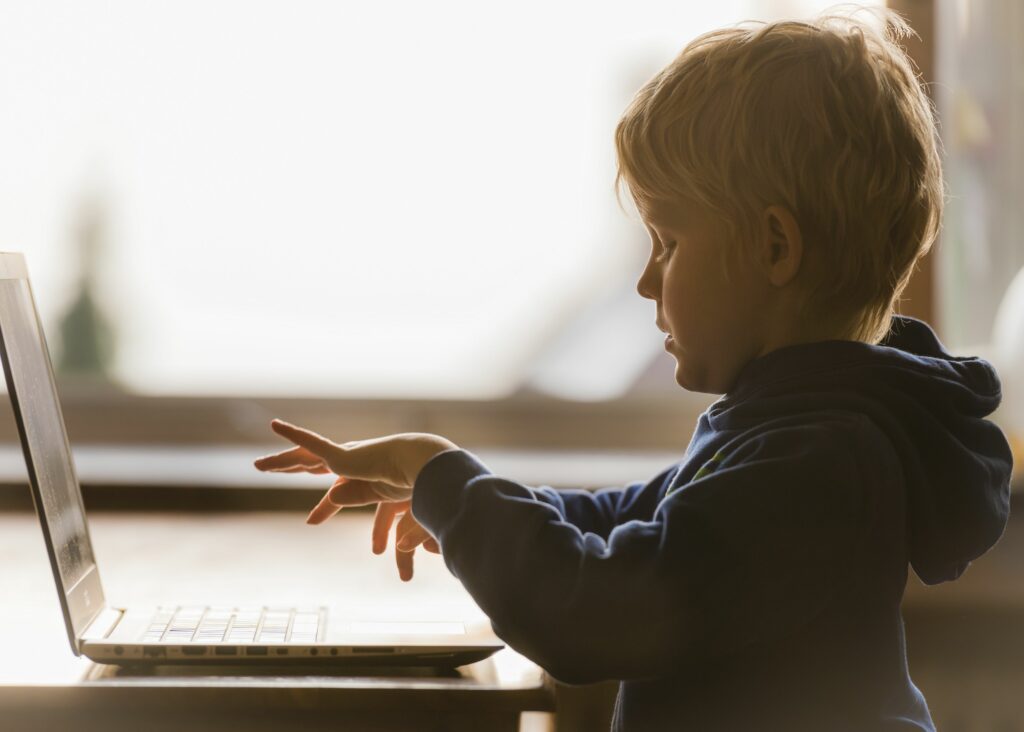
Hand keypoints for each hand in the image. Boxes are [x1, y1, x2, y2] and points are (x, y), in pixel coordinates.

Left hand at [253, 419, 457, 579]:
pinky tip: (276, 425)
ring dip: (283, 461)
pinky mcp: (343, 457)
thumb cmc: (419, 487)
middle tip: (268, 469)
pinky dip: (294, 434)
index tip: (311, 521)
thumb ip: (372, 515)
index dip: (324, 507)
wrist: (428, 468)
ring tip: (260, 465)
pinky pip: (312, 444)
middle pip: (313, 465)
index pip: (338, 492)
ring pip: (305, 457)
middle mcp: (353, 463)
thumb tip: (360, 530)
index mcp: (367, 475)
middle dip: (292, 467)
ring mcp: (347, 458)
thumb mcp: (390, 507)